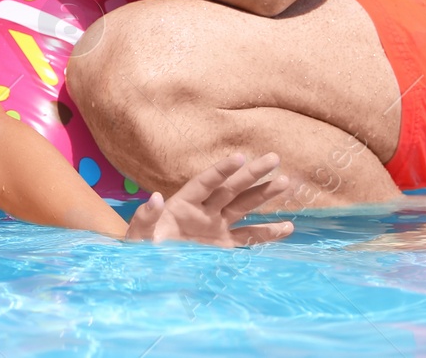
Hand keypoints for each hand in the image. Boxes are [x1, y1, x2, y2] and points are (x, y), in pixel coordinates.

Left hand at [125, 153, 294, 246]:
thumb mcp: (138, 234)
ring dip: (264, 196)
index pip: (205, 183)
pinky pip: (249, 238)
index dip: (221, 170)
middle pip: (231, 189)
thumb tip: (155, 197)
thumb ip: (145, 217)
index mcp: (182, 203)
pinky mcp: (224, 247)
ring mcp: (216, 228)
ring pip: (244, 208)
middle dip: (252, 174)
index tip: (239, 157)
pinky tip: (287, 227)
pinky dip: (268, 233)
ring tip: (286, 182)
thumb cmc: (141, 247)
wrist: (148, 268)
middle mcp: (204, 211)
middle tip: (274, 157)